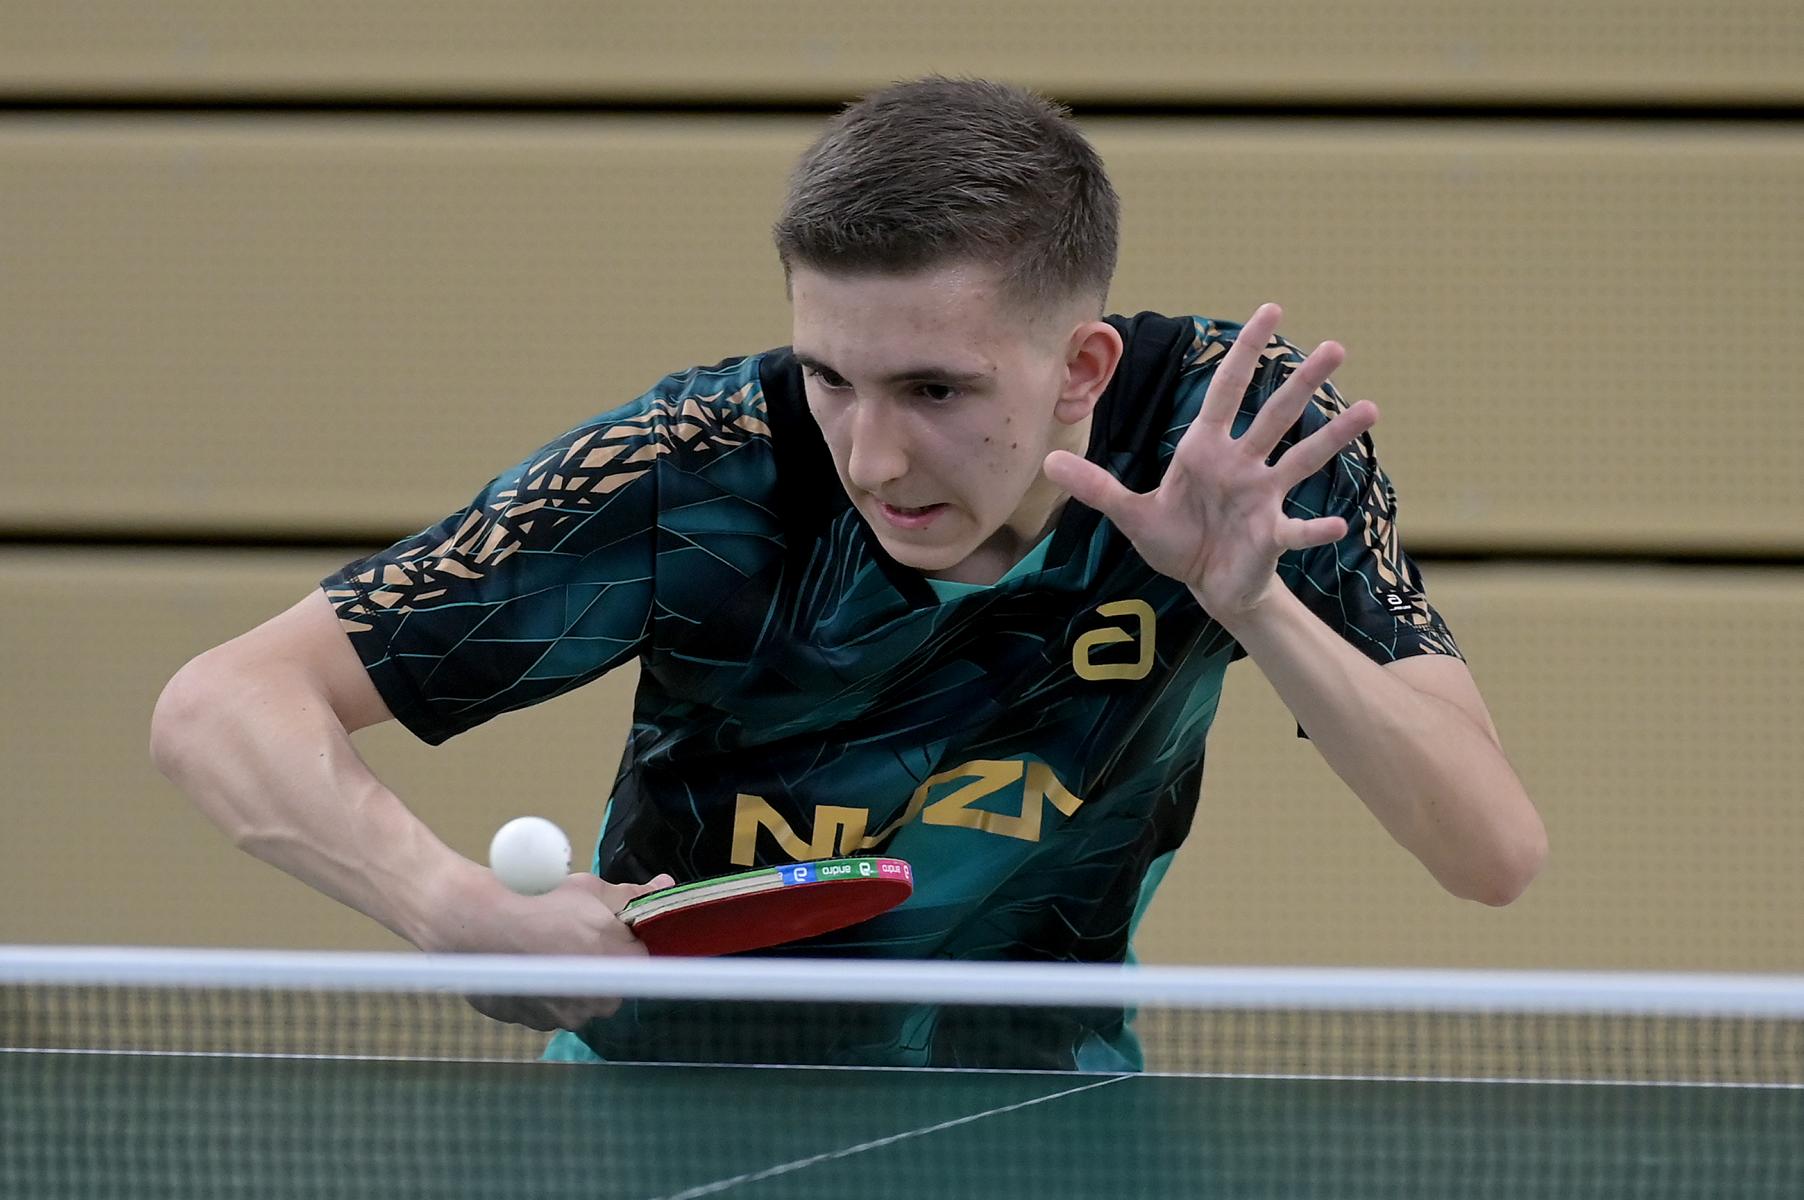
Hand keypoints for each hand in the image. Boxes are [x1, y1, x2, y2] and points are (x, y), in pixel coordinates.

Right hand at [419, 866, 673, 1030]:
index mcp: (619, 965)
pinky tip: (528, 962)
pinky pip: (552, 1007)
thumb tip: (665, 888)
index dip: (631, 941)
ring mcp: (564, 1016)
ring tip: (547, 944)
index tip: (615, 928)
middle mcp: (596, 1000)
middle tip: (576, 931)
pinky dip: (546, 989)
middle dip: (604, 960)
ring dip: (575, 977)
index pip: (645, 958)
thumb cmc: (534, 898)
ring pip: (583, 997)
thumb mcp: (591, 888)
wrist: (470, 919)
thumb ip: (634, 896)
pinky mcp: (534, 1023)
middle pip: (617, 982)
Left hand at [1044, 303, 1376, 621]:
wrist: (1204, 585)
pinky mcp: (1272, 535)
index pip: (1228, 390)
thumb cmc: (1175, 541)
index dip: (1245, 351)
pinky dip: (1314, 529)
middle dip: (1303, 380)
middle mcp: (1242, 464)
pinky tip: (1337, 526)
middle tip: (1336, 345)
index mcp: (1207, 449)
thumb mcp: (1129, 514)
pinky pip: (1296, 530)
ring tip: (1370, 408)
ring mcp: (1263, 497)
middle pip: (1276, 414)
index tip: (1270, 310)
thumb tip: (1047, 458)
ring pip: (1303, 458)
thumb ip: (1095, 486)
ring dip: (1335, 436)